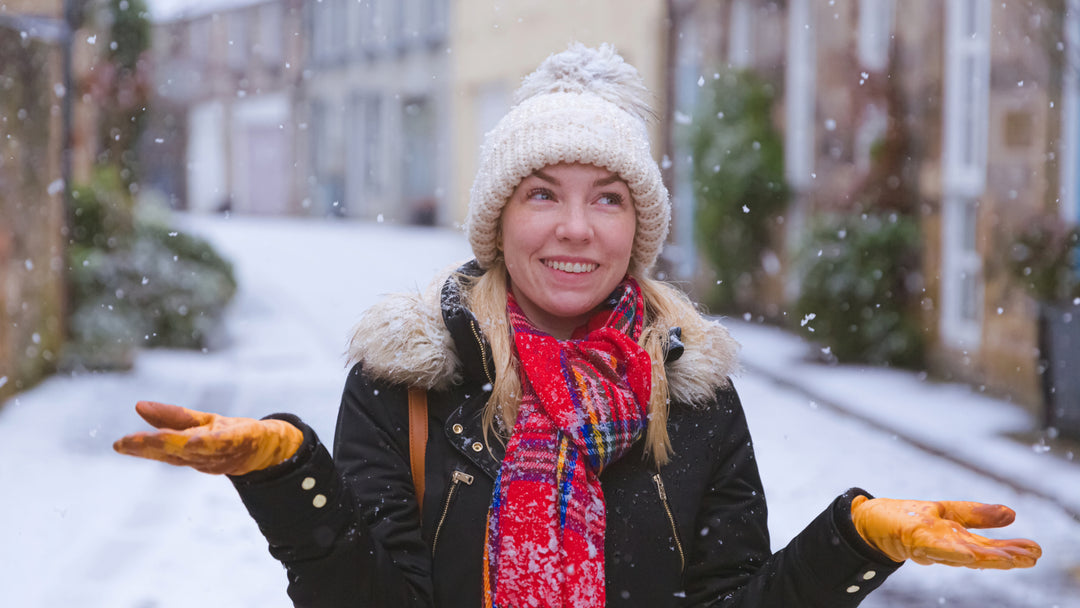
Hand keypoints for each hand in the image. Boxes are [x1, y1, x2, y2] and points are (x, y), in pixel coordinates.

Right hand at [113, 401, 302, 474]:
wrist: (265, 446)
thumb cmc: (227, 435)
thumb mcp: (199, 423)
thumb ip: (171, 417)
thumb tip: (138, 406)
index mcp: (189, 451)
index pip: (161, 450)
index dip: (140, 448)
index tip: (118, 444)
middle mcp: (201, 455)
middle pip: (173, 453)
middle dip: (151, 448)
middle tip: (127, 443)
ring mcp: (220, 451)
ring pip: (194, 450)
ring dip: (175, 445)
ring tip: (152, 438)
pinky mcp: (239, 440)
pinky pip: (222, 443)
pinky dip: (208, 443)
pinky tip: (195, 439)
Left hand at [851, 496, 1041, 568]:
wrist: (870, 521)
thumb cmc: (909, 518)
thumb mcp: (948, 512)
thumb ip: (977, 515)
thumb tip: (1012, 514)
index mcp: (957, 540)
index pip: (988, 547)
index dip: (1011, 550)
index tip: (1036, 551)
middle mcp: (947, 547)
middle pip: (980, 553)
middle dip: (1006, 557)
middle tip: (1032, 557)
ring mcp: (930, 545)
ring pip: (962, 554)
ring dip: (986, 558)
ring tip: (1009, 560)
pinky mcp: (912, 538)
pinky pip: (934, 547)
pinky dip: (952, 551)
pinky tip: (970, 555)